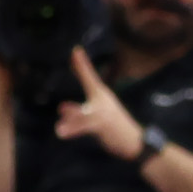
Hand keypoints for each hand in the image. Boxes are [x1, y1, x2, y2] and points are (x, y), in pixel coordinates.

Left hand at [54, 46, 143, 160]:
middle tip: (76, 52)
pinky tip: (61, 132)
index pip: (91, 76)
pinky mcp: (103, 126)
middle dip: (84, 67)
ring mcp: (104, 113)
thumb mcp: (95, 117)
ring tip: (57, 112)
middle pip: (92, 82)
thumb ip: (76, 112)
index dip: (83, 63)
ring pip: (86, 110)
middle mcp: (103, 101)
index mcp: (101, 96)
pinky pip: (85, 127)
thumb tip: (60, 107)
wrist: (136, 142)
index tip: (75, 49)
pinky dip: (73, 129)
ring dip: (73, 112)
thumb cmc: (115, 127)